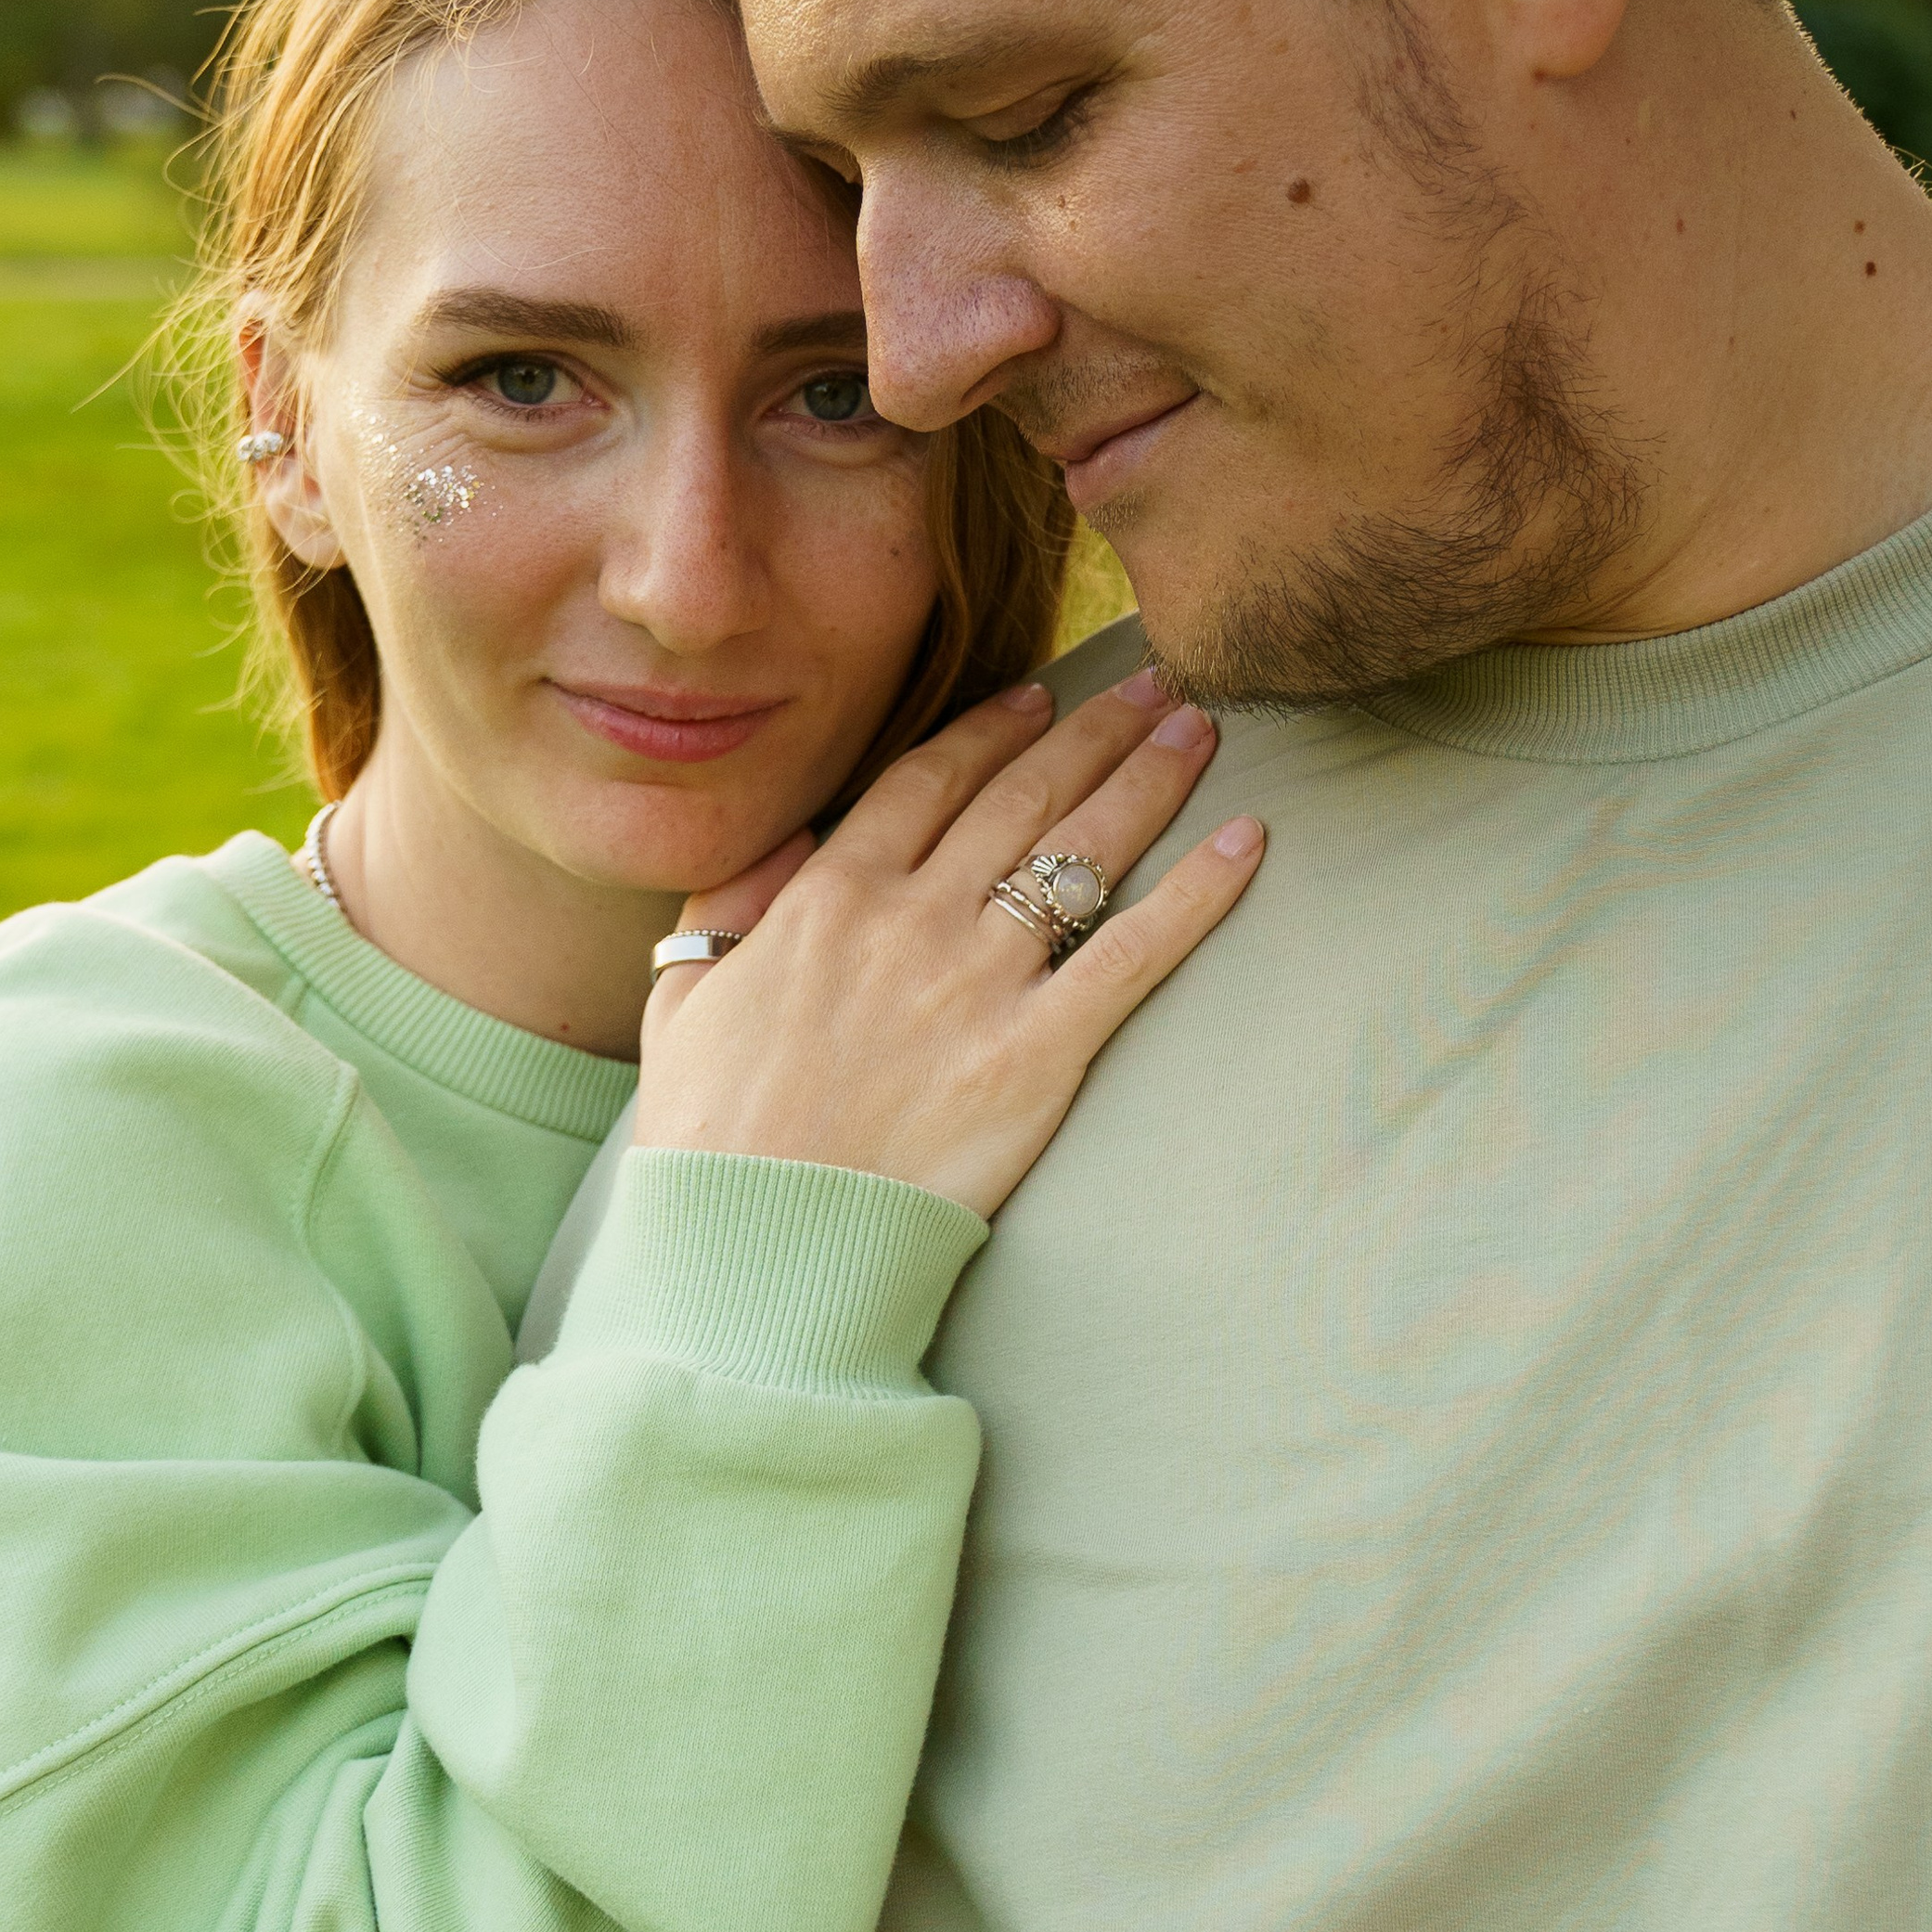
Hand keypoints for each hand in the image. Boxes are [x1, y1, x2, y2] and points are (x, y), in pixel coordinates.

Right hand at [633, 672, 1263, 1216]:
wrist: (760, 1249)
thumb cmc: (711, 1139)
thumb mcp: (684, 1000)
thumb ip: (725, 905)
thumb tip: (780, 842)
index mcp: (829, 896)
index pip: (929, 780)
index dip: (995, 731)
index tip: (1043, 698)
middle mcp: (913, 919)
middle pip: (1023, 796)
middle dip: (1098, 730)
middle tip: (1157, 682)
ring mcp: (980, 983)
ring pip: (1082, 851)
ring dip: (1151, 779)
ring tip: (1202, 727)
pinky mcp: (1038, 1055)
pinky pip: (1133, 955)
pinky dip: (1197, 894)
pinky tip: (1247, 842)